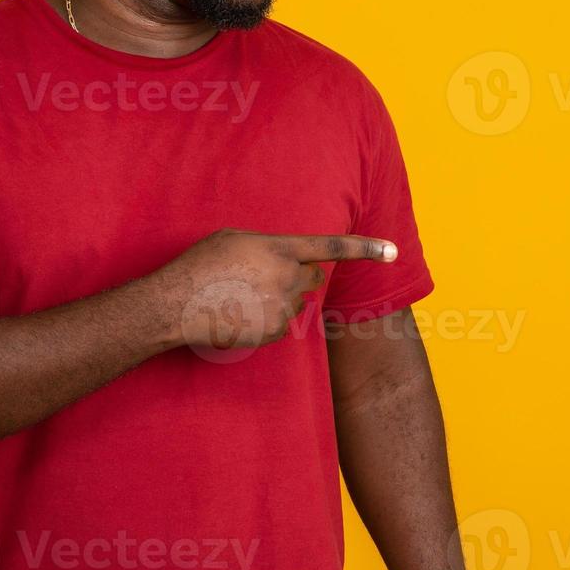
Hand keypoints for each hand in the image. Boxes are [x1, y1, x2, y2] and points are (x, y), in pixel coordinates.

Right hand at [156, 229, 397, 352]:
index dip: (365, 248)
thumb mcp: (232, 239)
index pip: (332, 247)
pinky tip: (240, 314)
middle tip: (269, 278)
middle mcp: (287, 276)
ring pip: (295, 302)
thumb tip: (280, 256)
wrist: (178, 303)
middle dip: (302, 277)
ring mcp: (282, 306)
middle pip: (314, 278)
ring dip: (278, 299)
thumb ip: (265, 245)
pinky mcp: (274, 331)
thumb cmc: (200, 265)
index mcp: (279, 248)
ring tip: (241, 296)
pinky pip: (281, 325)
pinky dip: (266, 321)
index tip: (391, 251)